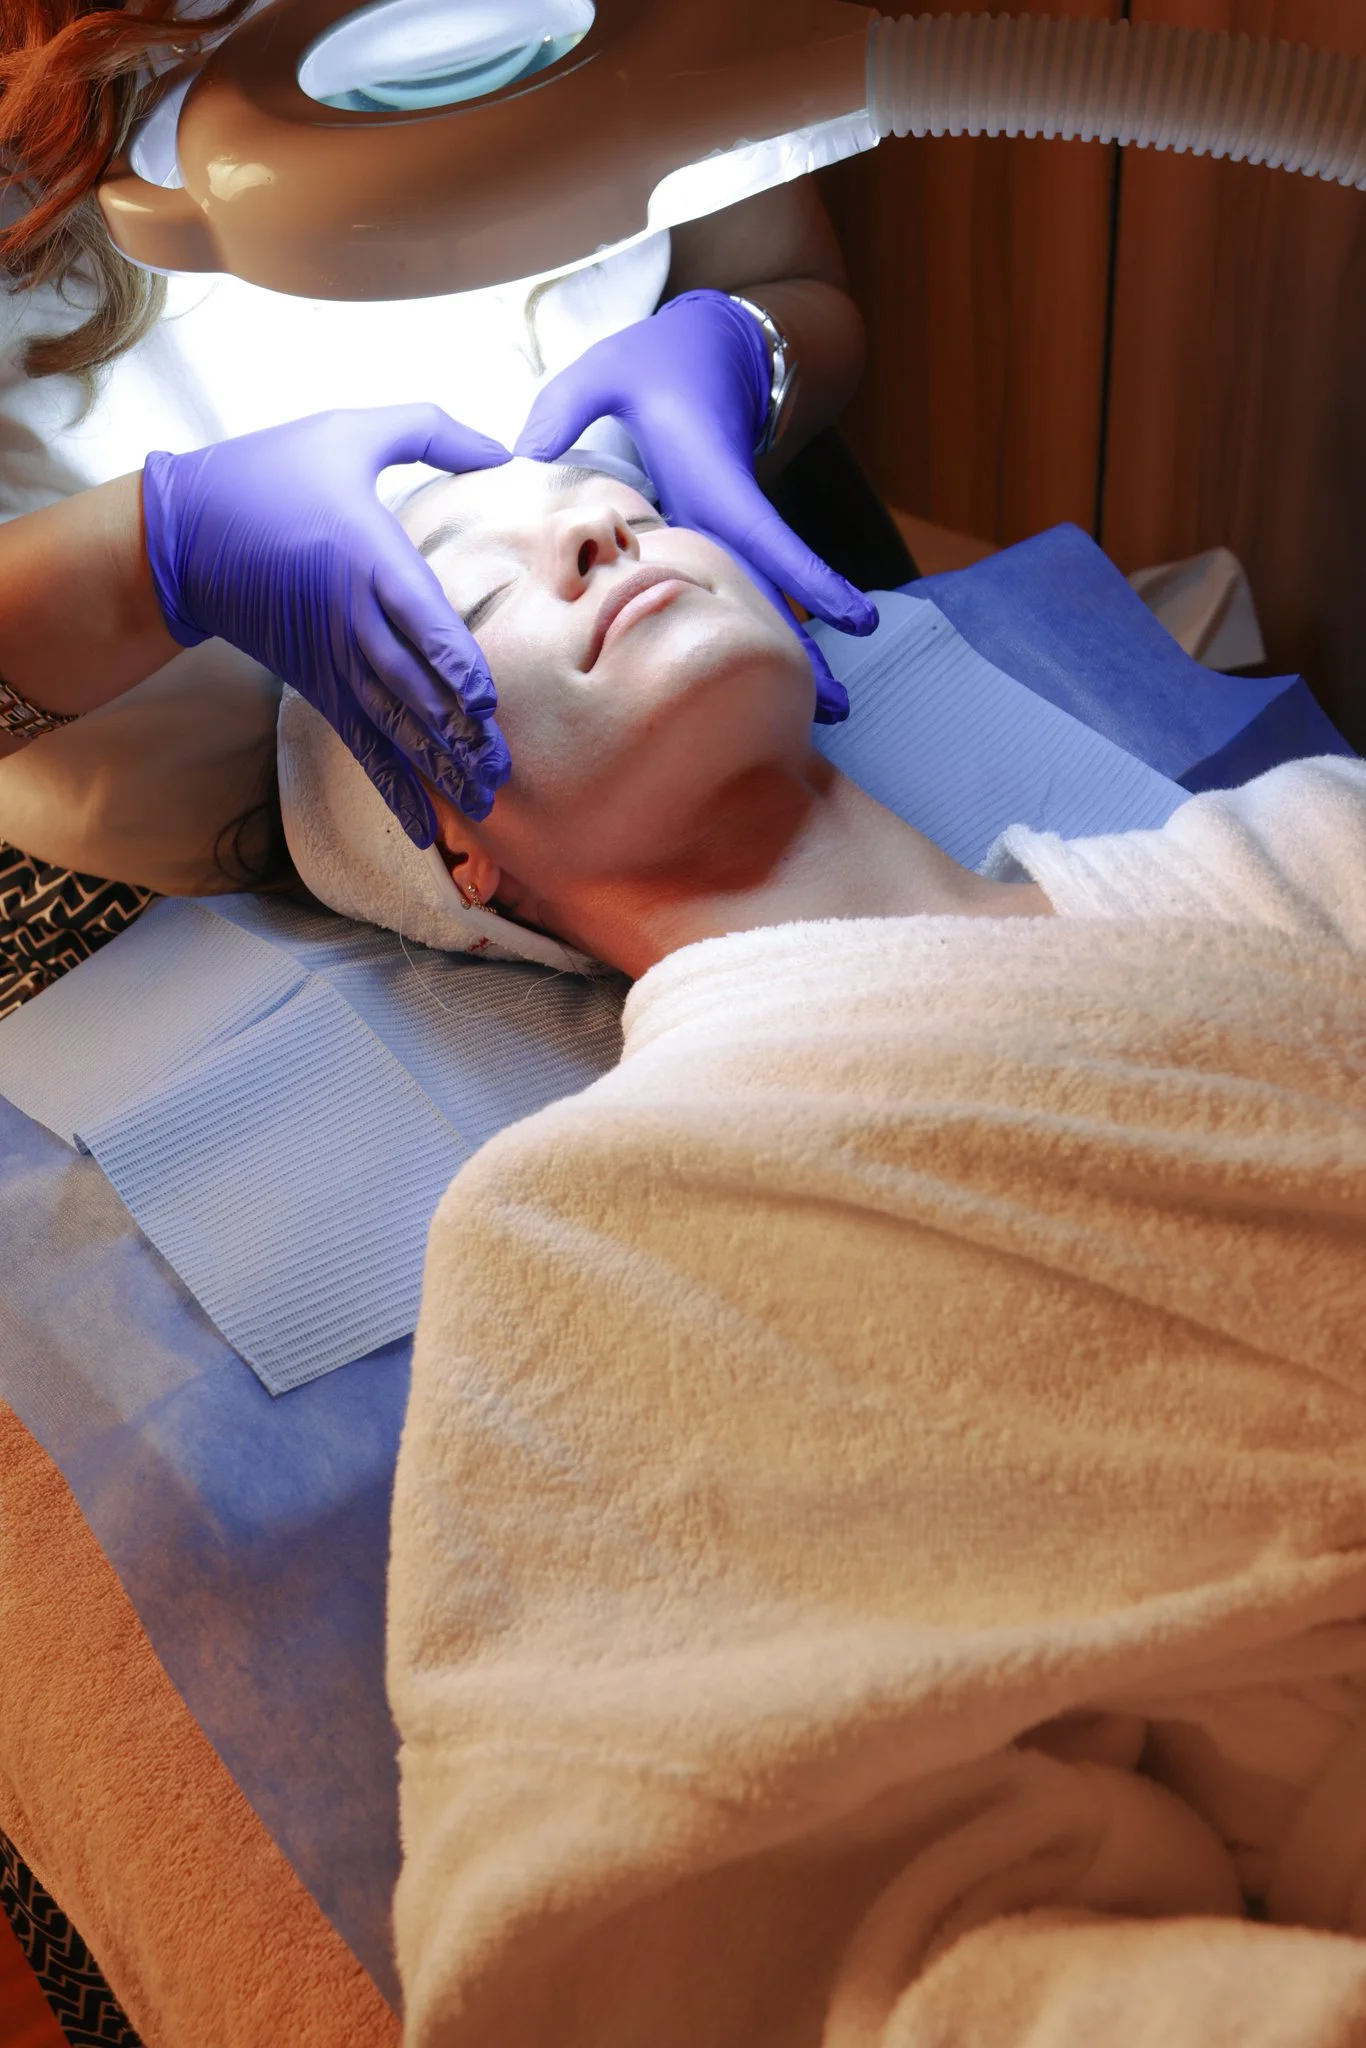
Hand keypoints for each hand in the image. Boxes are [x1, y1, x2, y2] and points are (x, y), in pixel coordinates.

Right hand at [141, 406, 513, 842]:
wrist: (183, 533)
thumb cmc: (272, 471)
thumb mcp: (351, 431)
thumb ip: (432, 430)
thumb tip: (503, 448)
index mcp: (367, 556)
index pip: (418, 619)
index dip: (452, 664)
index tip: (483, 702)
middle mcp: (352, 620)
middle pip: (413, 689)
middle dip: (459, 737)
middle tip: (503, 772)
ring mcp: (334, 661)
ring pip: (394, 727)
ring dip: (437, 770)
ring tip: (481, 804)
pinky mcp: (320, 686)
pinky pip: (363, 745)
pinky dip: (393, 787)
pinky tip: (424, 827)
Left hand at [514, 288, 876, 719]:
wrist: (714, 346)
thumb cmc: (661, 360)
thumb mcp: (607, 370)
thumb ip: (564, 407)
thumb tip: (524, 454)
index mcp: (710, 478)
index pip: (762, 535)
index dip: (806, 577)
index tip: (851, 615)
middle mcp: (727, 511)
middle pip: (771, 591)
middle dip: (806, 648)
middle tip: (838, 706)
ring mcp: (725, 527)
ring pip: (759, 599)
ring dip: (789, 651)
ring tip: (824, 710)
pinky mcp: (717, 535)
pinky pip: (736, 590)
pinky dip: (754, 630)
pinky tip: (765, 676)